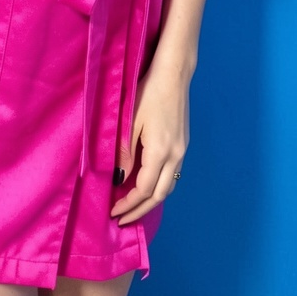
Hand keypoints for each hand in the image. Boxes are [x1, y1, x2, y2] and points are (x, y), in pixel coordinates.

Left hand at [110, 64, 189, 224]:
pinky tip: (147, 185)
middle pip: (159, 195)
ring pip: (168, 187)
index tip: (113, 212)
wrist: (174, 75)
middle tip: (122, 220)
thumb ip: (126, 153)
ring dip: (151, 201)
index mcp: (161, 152)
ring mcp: (182, 151)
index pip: (143, 190)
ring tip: (133, 207)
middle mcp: (175, 156)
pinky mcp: (183, 144)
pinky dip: (159, 187)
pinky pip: (172, 175)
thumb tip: (119, 178)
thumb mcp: (131, 121)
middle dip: (140, 211)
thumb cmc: (149, 93)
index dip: (128, 204)